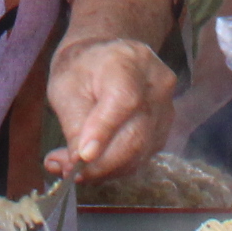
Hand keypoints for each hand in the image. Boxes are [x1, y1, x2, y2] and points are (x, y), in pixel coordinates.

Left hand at [42, 36, 175, 184]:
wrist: (106, 59)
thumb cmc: (81, 69)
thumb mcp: (65, 88)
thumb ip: (74, 124)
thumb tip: (79, 162)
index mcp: (128, 62)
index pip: (123, 101)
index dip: (103, 132)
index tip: (81, 158)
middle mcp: (156, 84)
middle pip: (135, 136)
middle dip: (100, 164)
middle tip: (67, 171)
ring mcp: (166, 108)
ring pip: (139, 153)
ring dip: (105, 169)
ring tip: (72, 167)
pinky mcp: (164, 129)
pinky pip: (141, 156)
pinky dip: (114, 167)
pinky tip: (92, 162)